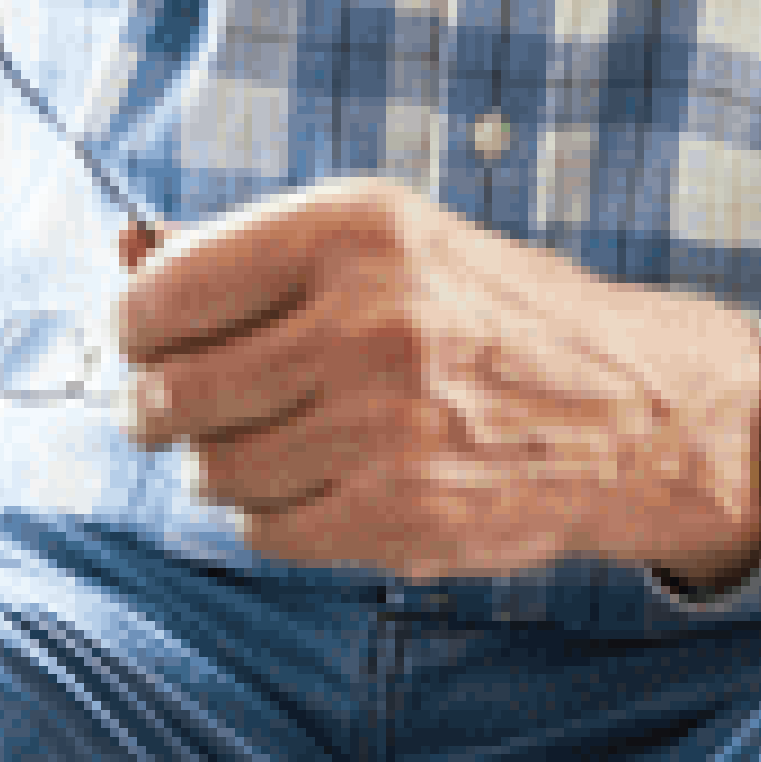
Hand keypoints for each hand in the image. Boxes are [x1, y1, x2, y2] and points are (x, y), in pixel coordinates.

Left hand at [107, 176, 754, 583]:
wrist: (632, 412)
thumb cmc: (490, 315)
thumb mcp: (383, 243)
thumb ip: (248, 247)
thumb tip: (127, 247)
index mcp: (355, 231)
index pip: (172, 287)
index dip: (135, 322)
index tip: (142, 337)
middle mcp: (368, 322)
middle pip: (178, 386)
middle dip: (153, 403)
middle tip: (165, 405)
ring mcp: (385, 426)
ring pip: (215, 465)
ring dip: (214, 462)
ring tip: (254, 442)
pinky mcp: (401, 514)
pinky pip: (266, 529)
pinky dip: (266, 515)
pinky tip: (307, 484)